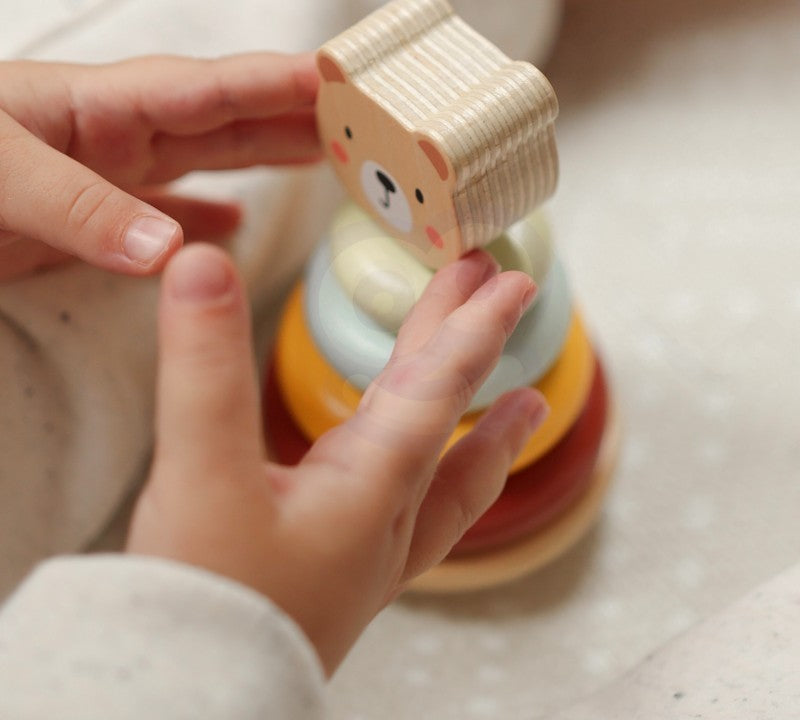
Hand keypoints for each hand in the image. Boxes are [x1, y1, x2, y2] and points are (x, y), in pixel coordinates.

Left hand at [0, 53, 320, 278]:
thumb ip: (80, 208)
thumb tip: (170, 249)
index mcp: (95, 105)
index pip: (206, 90)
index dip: (275, 83)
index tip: (335, 79)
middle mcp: (111, 134)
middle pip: (221, 120)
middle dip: (290, 114)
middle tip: (353, 114)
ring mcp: (103, 175)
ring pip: (203, 160)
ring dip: (262, 156)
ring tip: (318, 154)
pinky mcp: (92, 220)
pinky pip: (166, 215)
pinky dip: (204, 220)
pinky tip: (233, 222)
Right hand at [127, 244, 547, 674]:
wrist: (192, 697)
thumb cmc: (205, 602)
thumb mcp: (197, 472)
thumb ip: (203, 368)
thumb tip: (203, 266)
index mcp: (370, 485)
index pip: (438, 386)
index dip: (475, 324)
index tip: (509, 280)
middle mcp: (386, 515)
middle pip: (445, 414)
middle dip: (473, 346)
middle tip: (504, 292)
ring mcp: (372, 549)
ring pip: (446, 473)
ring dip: (483, 428)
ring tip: (524, 404)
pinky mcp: (344, 568)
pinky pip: (419, 514)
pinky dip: (439, 481)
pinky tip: (424, 473)